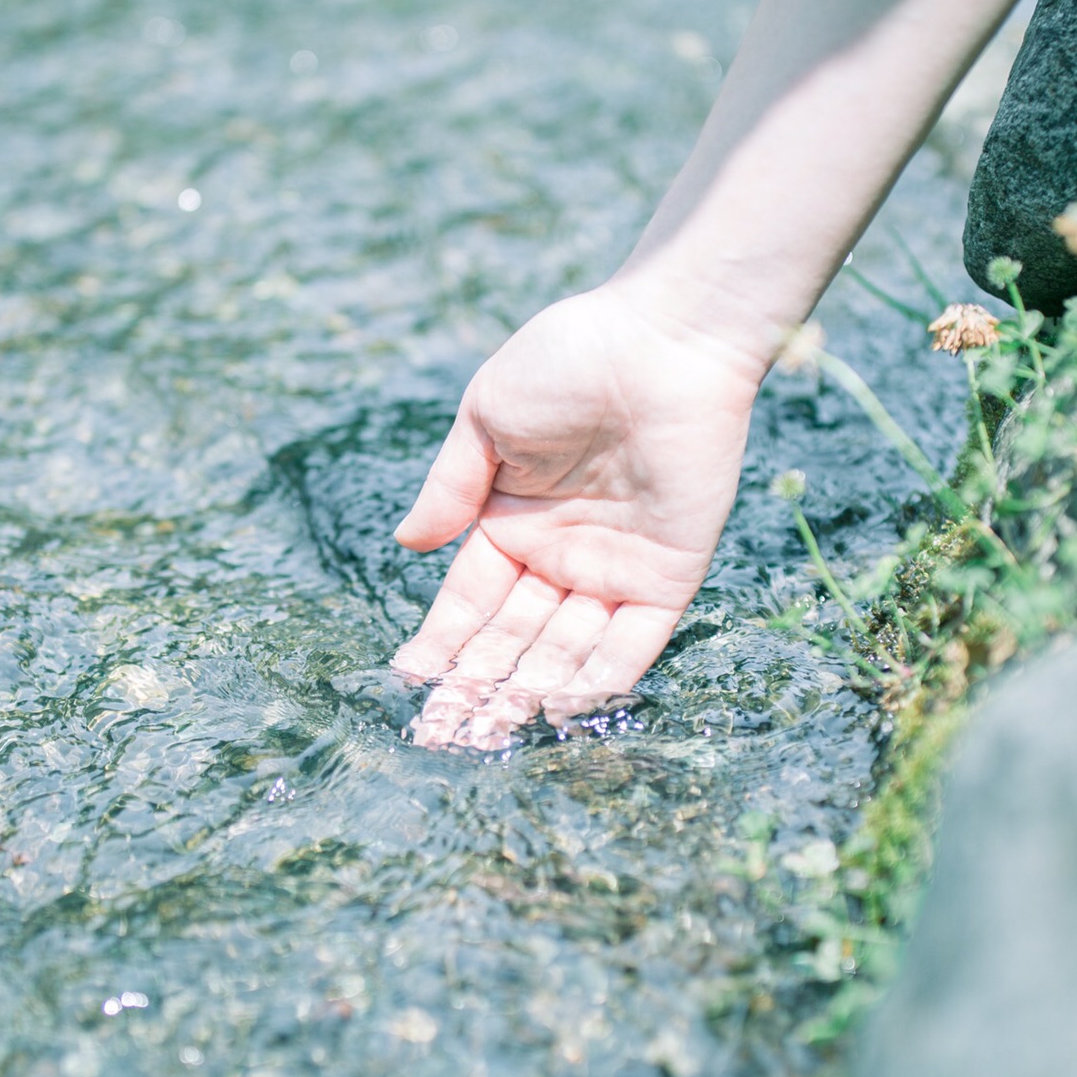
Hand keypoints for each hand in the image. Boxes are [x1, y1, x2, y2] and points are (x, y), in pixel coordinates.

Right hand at [392, 283, 766, 747]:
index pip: (471, 603)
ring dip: (529, 697)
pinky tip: (559, 714)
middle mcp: (561, 556)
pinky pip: (632, 642)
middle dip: (477, 687)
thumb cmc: (570, 360)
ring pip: (565, 652)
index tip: (409, 684)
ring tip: (487, 737)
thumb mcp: (488, 418)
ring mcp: (615, 570)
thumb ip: (450, 488)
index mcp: (513, 523)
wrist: (662, 339)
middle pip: (513, 640)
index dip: (442, 644)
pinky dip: (599, 680)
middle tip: (440, 735)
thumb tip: (407, 544)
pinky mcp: (669, 575)